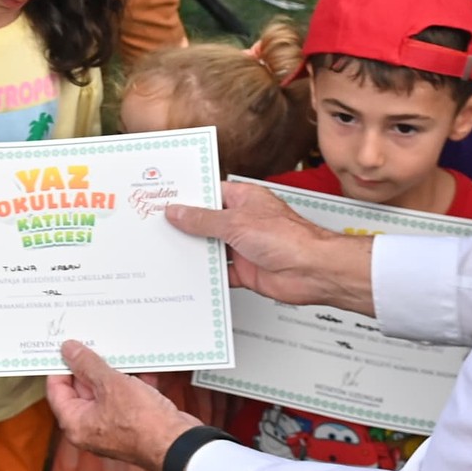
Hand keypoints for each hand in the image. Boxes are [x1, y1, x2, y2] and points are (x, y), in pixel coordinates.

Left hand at [46, 340, 199, 470]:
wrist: (178, 444)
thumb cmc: (142, 423)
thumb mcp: (111, 385)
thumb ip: (88, 365)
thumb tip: (69, 350)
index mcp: (76, 424)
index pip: (57, 390)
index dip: (60, 367)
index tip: (67, 347)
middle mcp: (91, 429)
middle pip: (82, 390)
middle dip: (91, 366)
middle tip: (94, 342)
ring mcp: (114, 427)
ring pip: (108, 392)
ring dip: (116, 373)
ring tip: (119, 351)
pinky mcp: (134, 424)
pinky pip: (128, 398)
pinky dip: (134, 383)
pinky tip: (143, 367)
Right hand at [166, 181, 374, 312]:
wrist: (313, 271)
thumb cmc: (290, 239)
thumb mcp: (236, 223)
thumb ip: (203, 220)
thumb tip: (178, 212)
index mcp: (244, 199)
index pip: (209, 194)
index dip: (187, 198)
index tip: (164, 200)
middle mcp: (244, 221)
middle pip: (207, 222)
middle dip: (186, 227)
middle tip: (157, 229)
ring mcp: (245, 246)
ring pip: (212, 248)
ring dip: (195, 252)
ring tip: (166, 252)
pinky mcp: (247, 270)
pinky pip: (221, 272)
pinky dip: (207, 275)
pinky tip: (190, 276)